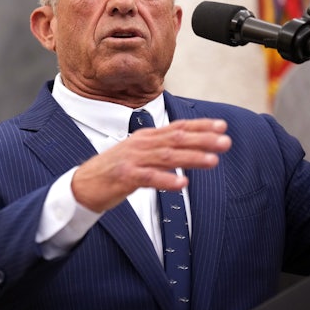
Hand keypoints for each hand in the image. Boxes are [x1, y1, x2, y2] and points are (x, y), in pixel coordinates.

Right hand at [72, 118, 230, 211]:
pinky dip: (166, 180)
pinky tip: (181, 184)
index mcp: (146, 137)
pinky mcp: (124, 177)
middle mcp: (141, 144)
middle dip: (203, 139)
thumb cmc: (115, 170)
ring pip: (167, 156)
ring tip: (212, 160)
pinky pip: (148, 178)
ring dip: (191, 158)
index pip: (178, 127)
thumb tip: (190, 148)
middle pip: (176, 139)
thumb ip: (162, 149)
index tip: (222, 125)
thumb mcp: (140, 154)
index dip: (201, 125)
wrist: (84, 184)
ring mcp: (132, 159)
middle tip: (226, 141)